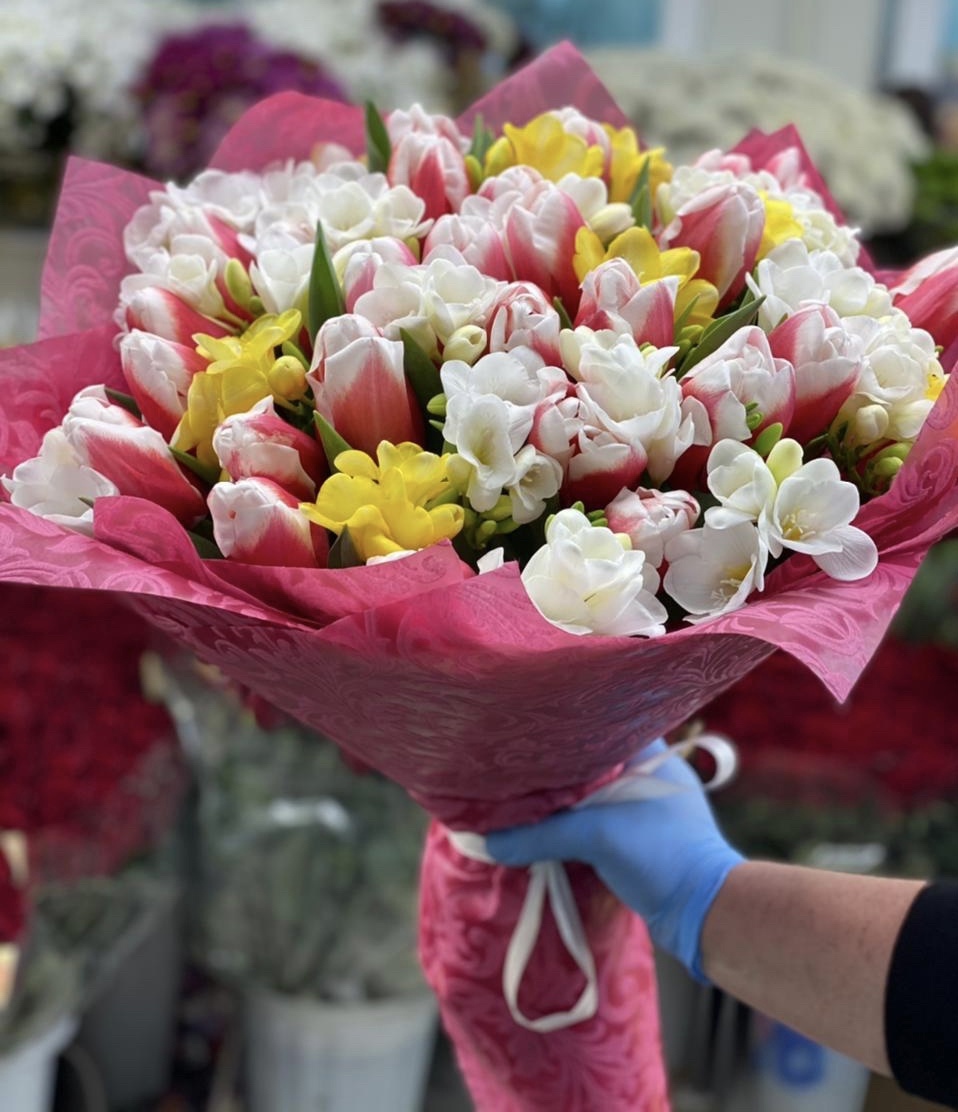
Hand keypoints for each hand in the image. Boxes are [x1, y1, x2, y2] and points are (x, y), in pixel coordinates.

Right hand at [485, 739, 744, 979]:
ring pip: (593, 798)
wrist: (704, 915)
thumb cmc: (661, 856)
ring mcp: (647, 811)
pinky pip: (597, 825)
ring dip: (564, 805)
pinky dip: (573, 829)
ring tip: (522, 798)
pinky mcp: (640, 843)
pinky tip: (544, 831)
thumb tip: (485, 842)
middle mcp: (651, 777)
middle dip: (557, 772)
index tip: (530, 733)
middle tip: (517, 768)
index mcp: (652, 756)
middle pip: (592, 765)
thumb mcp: (597, 837)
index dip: (564, 731)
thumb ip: (540, 834)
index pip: (600, 729)